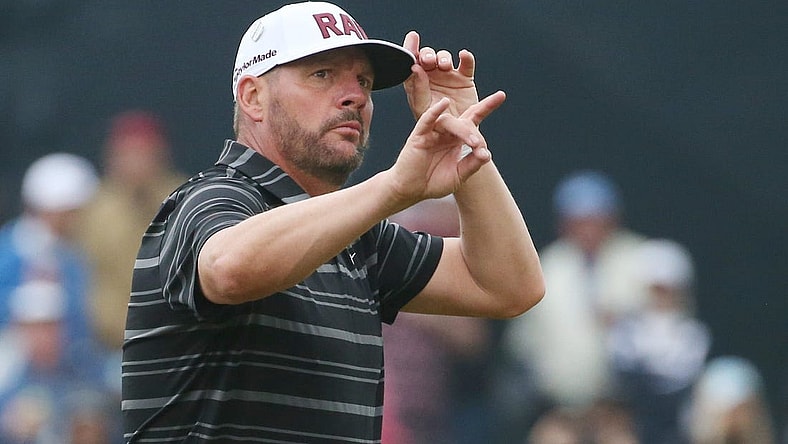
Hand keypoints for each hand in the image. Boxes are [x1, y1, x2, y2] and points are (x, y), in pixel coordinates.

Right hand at [387, 90, 505, 204]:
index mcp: (457, 139)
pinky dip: (435, 111)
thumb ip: (472, 164)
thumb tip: (486, 154)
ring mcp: (432, 132)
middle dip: (475, 126)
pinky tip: (443, 104)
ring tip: (472, 143)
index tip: (501, 95)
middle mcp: (446, 132)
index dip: (487, 107)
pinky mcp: (419, 135)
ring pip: (449, 121)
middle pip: (463, 120)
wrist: (412, 191)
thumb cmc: (434, 182)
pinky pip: (427, 119)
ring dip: (462, 130)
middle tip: (479, 144)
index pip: (474, 119)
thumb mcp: (459, 175)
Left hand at [403, 31, 478, 118]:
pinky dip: (466, 58)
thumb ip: (418, 88)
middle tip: (428, 60)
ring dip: (443, 58)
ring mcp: (448, 76)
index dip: (410, 48)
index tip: (412, 38)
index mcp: (417, 82)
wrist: (455, 136)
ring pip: (444, 58)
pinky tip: (463, 55)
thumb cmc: (434, 125)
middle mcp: (432, 76)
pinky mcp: (464, 79)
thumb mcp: (422, 108)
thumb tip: (415, 68)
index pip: (411, 62)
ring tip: (444, 65)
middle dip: (427, 54)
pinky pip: (466, 65)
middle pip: (427, 57)